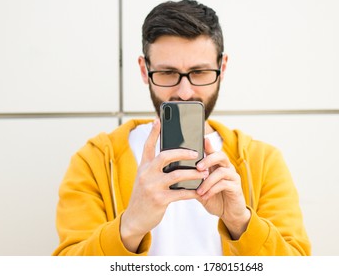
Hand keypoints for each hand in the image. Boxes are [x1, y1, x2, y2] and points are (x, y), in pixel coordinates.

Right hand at [120, 119, 206, 252]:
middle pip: (166, 156)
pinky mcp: (159, 200)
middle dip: (183, 153)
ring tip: (204, 173)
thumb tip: (175, 156)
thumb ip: (155, 167)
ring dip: (193, 173)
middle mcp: (146, 174)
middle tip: (196, 153)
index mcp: (143, 167)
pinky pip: (180, 193)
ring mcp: (152, 187)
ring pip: (177, 175)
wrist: (134, 218)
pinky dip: (192, 192)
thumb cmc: (144, 196)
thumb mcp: (145, 179)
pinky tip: (199, 191)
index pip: (148, 146)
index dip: (153, 132)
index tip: (159, 119)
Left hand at [196, 138, 250, 239]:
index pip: (212, 151)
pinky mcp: (236, 187)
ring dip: (208, 181)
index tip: (200, 140)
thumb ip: (192, 180)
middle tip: (197, 167)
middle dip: (208, 160)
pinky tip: (205, 196)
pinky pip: (225, 184)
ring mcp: (233, 176)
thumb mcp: (200, 189)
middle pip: (221, 155)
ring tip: (199, 191)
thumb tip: (176, 174)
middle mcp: (226, 167)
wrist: (228, 213)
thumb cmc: (213, 198)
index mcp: (216, 165)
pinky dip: (212, 190)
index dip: (207, 144)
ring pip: (222, 171)